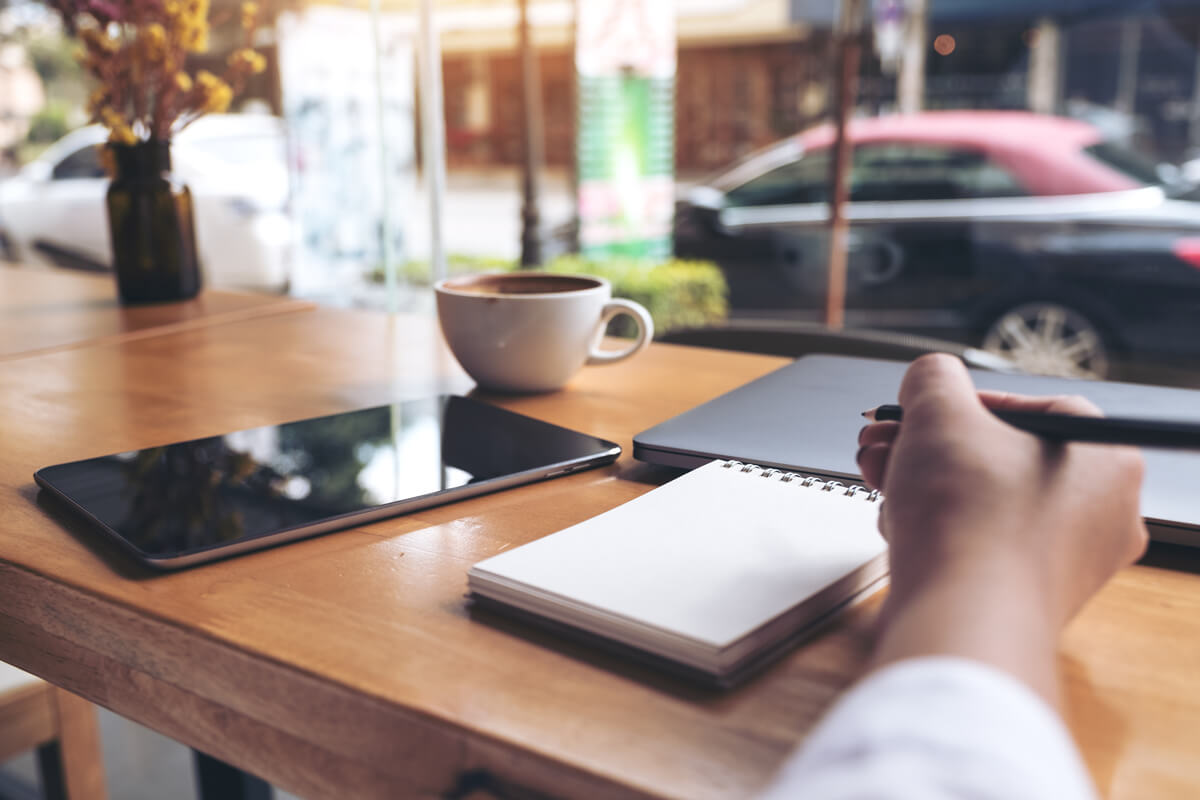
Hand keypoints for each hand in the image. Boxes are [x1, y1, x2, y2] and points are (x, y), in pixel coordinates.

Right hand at [856, 354, 1147, 701]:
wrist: (958, 620)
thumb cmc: (968, 521)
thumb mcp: (939, 412)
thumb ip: (932, 378)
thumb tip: (928, 380)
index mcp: (1106, 459)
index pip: (1029, 407)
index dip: (961, 404)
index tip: (923, 412)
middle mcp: (1101, 514)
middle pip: (997, 457)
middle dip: (927, 446)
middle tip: (888, 442)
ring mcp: (1065, 563)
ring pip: (981, 502)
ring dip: (921, 484)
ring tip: (880, 478)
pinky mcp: (1024, 598)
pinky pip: (976, 546)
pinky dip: (934, 531)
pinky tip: (899, 526)